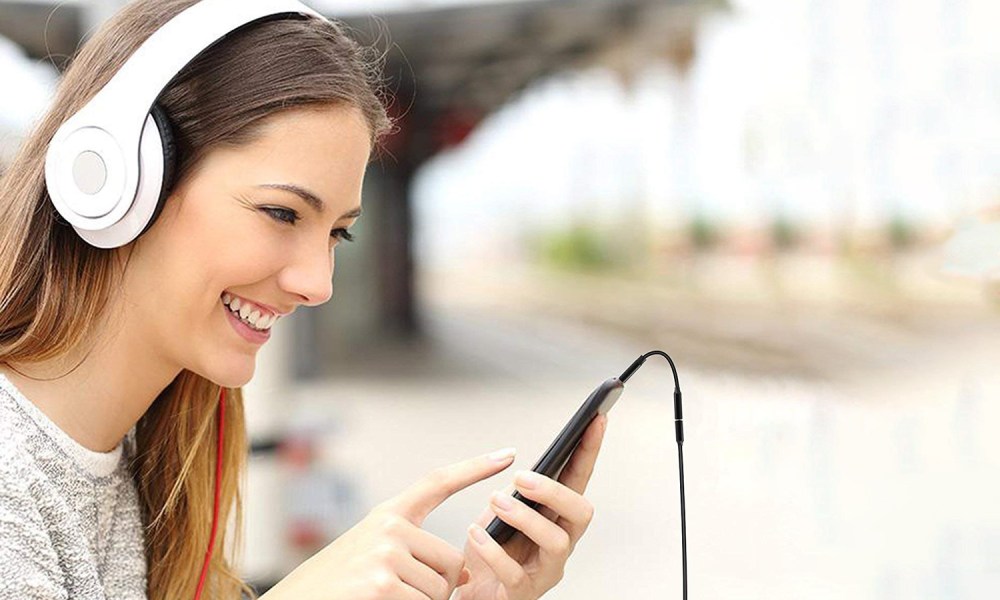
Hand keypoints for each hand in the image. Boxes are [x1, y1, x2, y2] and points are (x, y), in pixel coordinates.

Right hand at [262, 448, 517, 599]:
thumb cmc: (337, 586)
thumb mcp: (373, 556)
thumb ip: (414, 552)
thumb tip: (467, 572)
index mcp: (387, 515)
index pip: (438, 482)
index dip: (475, 468)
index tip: (507, 453)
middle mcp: (388, 527)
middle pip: (453, 561)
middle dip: (441, 588)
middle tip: (404, 594)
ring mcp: (384, 554)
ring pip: (442, 589)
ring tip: (386, 599)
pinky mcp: (382, 584)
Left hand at [455, 413, 608, 599]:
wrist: (470, 595)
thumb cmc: (487, 557)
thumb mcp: (499, 515)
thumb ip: (514, 494)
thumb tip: (517, 467)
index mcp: (555, 519)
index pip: (579, 480)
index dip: (589, 451)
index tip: (596, 420)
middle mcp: (558, 544)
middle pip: (581, 513)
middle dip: (555, 491)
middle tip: (523, 478)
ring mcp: (545, 571)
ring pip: (557, 542)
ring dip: (526, 517)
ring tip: (496, 503)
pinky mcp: (523, 594)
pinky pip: (516, 574)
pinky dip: (494, 551)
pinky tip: (477, 535)